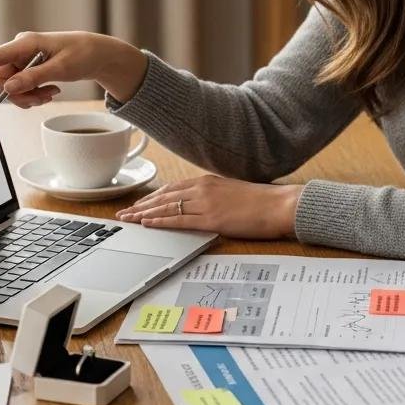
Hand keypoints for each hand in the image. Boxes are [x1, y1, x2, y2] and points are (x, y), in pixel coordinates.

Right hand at [0, 30, 147, 106]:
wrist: (97, 55)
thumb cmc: (82, 54)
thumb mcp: (61, 69)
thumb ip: (33, 78)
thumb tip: (8, 89)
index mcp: (25, 44)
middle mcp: (20, 51)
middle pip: (1, 80)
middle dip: (19, 94)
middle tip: (42, 98)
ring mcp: (23, 61)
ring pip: (11, 88)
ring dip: (29, 96)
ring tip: (50, 93)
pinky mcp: (28, 69)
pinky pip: (21, 88)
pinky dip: (34, 95)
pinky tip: (50, 91)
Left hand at [116, 175, 302, 239]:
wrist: (280, 205)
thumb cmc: (262, 201)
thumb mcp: (232, 191)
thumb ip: (214, 195)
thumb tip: (201, 205)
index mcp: (208, 180)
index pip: (172, 188)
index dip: (152, 197)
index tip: (139, 204)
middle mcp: (203, 188)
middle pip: (164, 196)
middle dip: (142, 205)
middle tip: (124, 213)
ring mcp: (206, 203)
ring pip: (167, 208)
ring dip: (145, 214)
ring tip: (128, 220)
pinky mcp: (212, 219)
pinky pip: (179, 220)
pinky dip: (160, 221)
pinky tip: (147, 224)